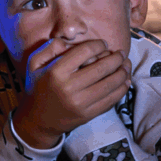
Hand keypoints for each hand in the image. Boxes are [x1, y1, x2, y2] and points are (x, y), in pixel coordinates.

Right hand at [13, 38, 130, 148]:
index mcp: (56, 72)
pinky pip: (112, 99)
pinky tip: (125, 81)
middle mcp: (68, 87)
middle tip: (120, 54)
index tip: (103, 44)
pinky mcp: (88, 114)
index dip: (99, 45)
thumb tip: (68, 41)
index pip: (85, 51)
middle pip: (103, 67)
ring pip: (111, 83)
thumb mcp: (34, 64)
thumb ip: (49, 48)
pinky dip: (122, 88)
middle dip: (116, 57)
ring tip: (126, 65)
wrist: (37, 120)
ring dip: (123, 71)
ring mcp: (80, 103)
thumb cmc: (37, 87)